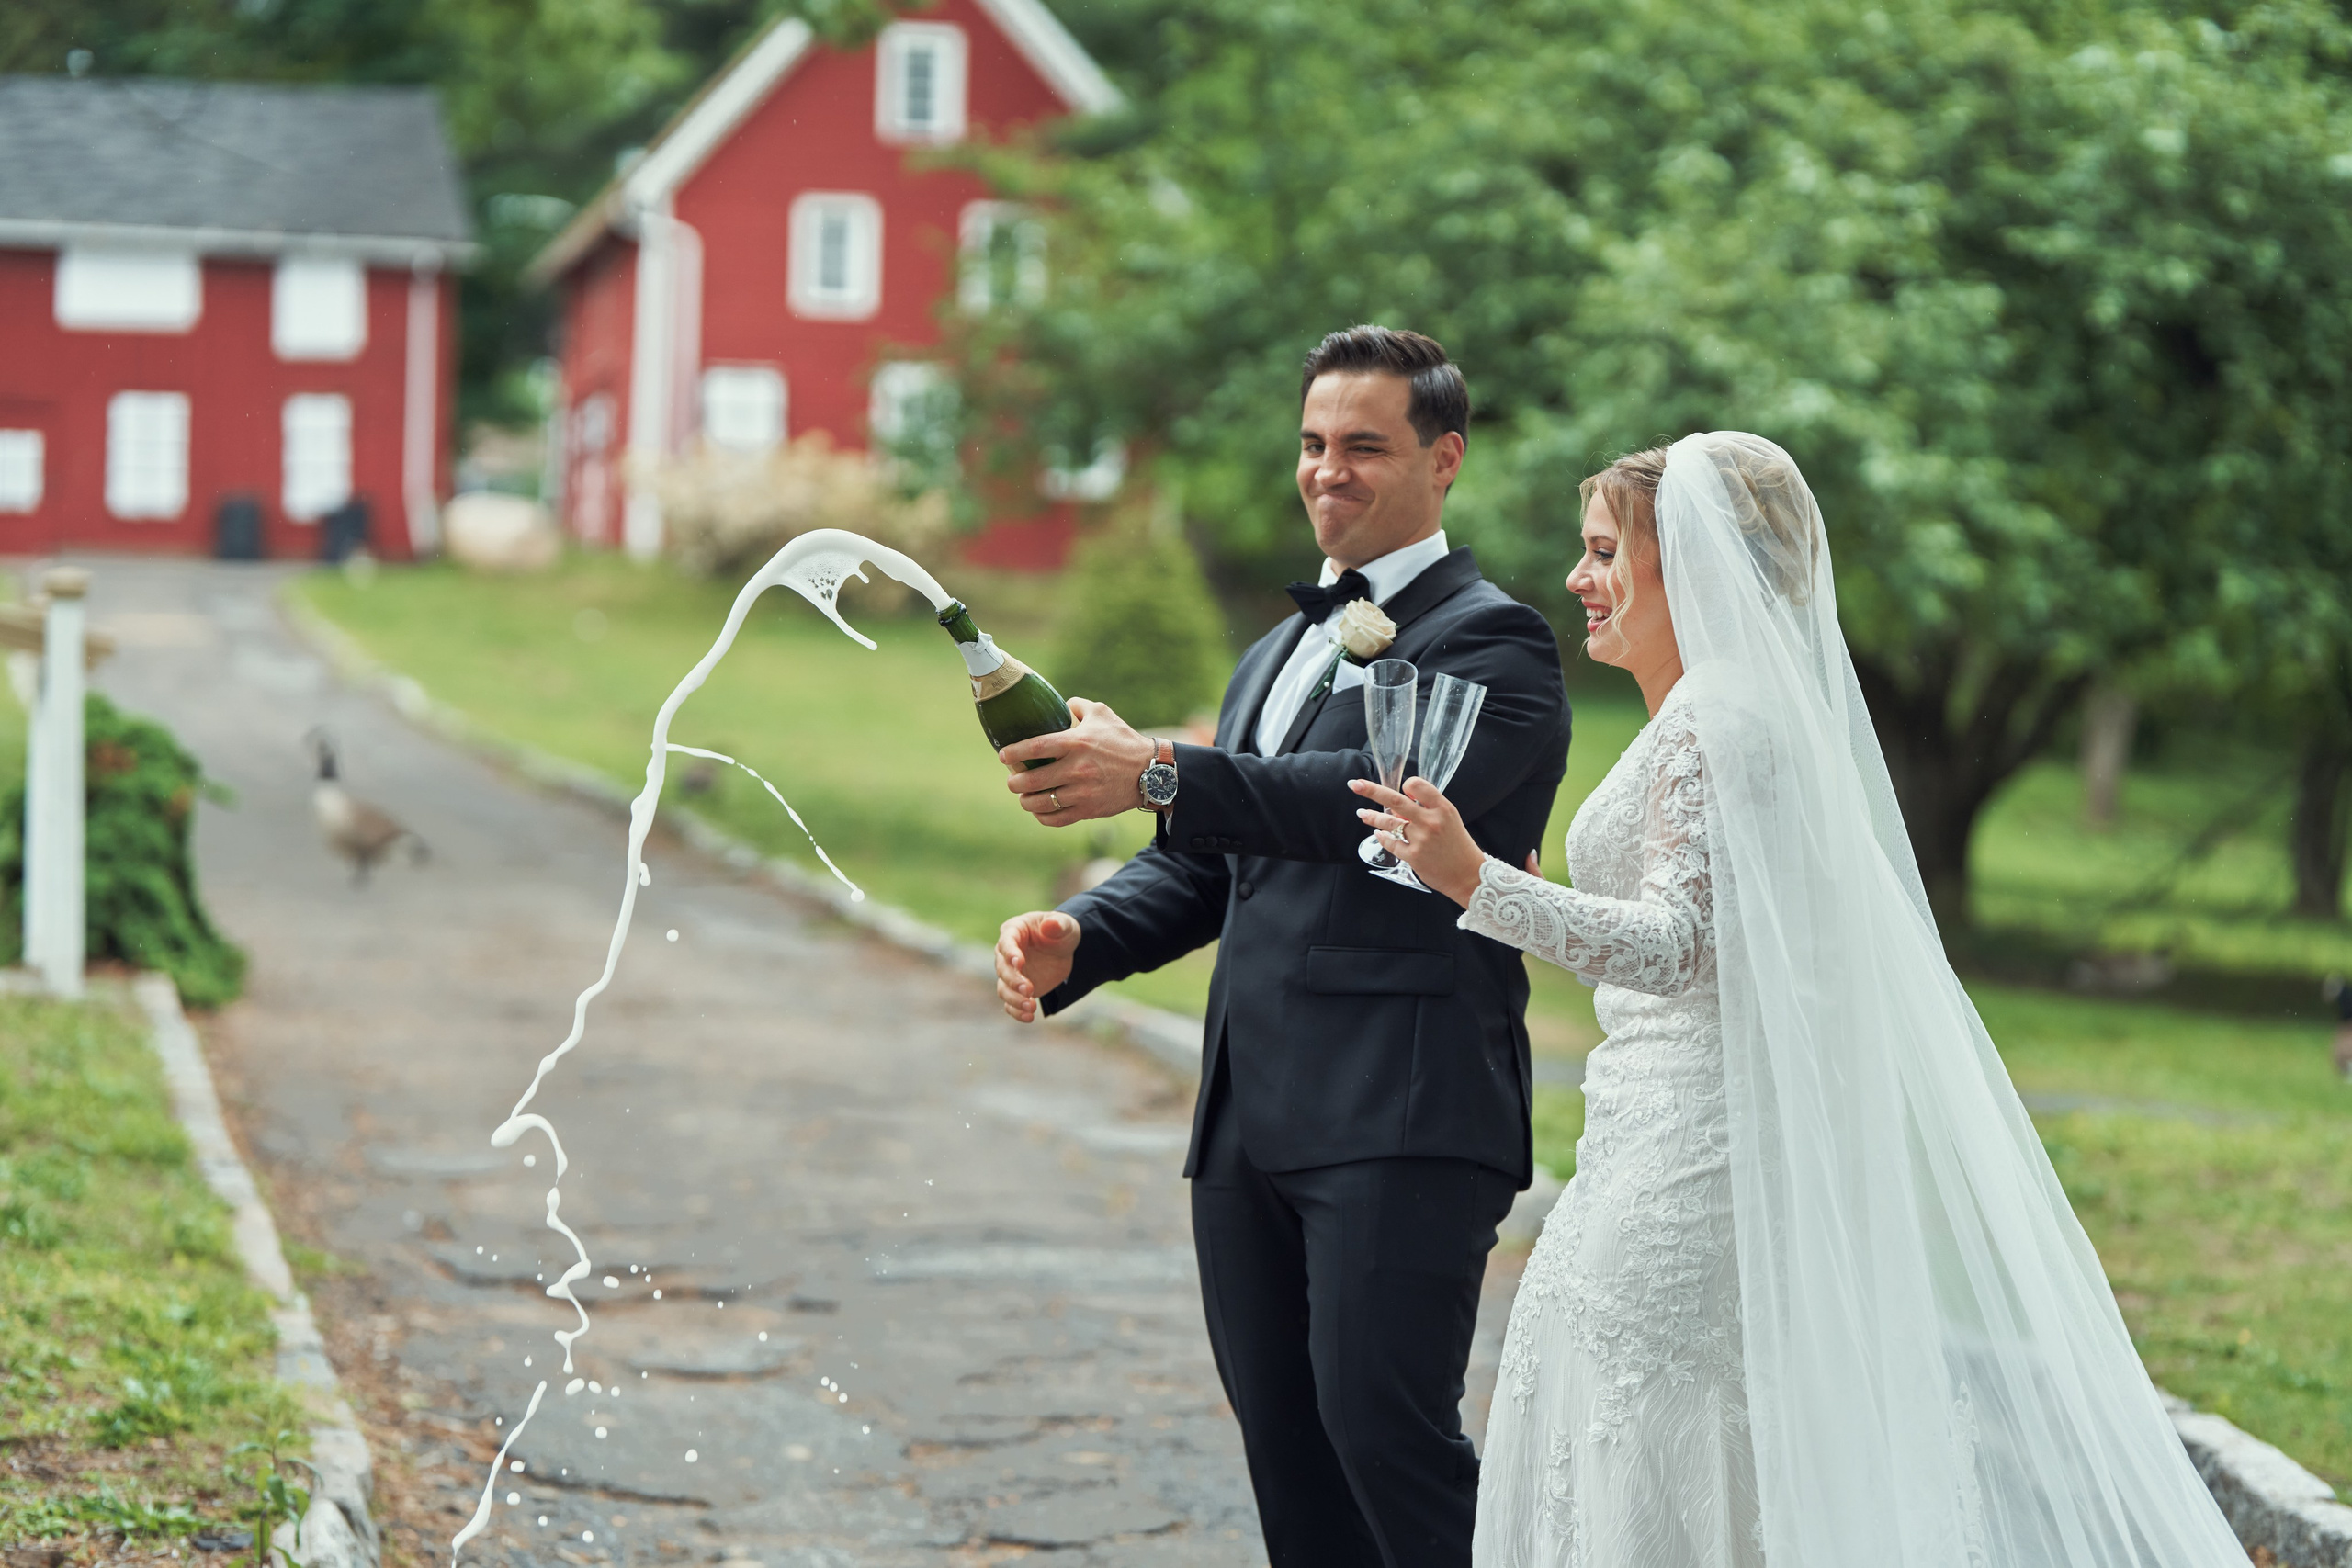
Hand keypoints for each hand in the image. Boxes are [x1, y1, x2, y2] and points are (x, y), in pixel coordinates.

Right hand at [995, 910, 1081, 1022]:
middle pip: (1002, 968)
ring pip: (1003, 988)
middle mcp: (1006, 953)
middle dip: (1013, 980)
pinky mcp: (1017, 989)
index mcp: (1014, 931)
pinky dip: (1016, 1012)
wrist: (1064, 949)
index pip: (1006, 942)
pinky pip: (1011, 1003)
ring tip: (1031, 1007)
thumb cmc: (1061, 931)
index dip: (1010, 953)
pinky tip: (1029, 1018)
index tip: (1019, 963)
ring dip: (1014, 999)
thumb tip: (1050, 924)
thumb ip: (1058, 924)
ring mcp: (1010, 973)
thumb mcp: (1065, 926)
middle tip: (1028, 989)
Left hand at [999, 698, 1154, 826]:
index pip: (1034, 748)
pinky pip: (1056, 819)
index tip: (1003, 756)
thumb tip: (1060, 705)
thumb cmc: (1124, 740)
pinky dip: (1043, 816)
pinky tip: (1040, 810)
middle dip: (1014, 782)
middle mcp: (1076, 769)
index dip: (1013, 753)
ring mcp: (1082, 792)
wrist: (1151, 772)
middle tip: (1012, 780)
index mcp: (1076, 742)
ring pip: (1040, 803)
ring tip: (1024, 797)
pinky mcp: (1088, 810)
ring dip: (1026, 801)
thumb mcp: (1102, 713)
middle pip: (1031, 781)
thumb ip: (1077, 706)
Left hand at [1349, 776, 1490, 906]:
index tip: (1403, 790)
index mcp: (1443, 808)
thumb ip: (1427, 809)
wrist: (1469, 875)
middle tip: (1355, 784)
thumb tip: (1400, 804)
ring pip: (1389, 823)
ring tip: (1362, 814)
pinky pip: (1391, 843)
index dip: (1407, 786)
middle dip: (1371, 790)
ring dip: (1371, 817)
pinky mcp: (1414, 857)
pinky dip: (1382, 838)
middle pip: (1395, 801)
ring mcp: (1421, 840)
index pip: (1417, 785)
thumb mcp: (1450, 820)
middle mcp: (1431, 821)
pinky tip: (1378, 834)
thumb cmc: (1458, 845)